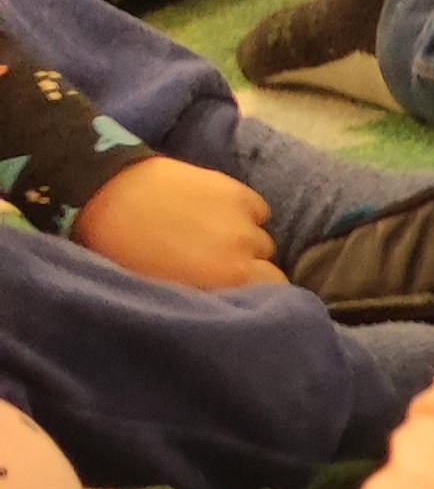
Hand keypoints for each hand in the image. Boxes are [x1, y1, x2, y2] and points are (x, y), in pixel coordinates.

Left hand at [73, 156, 283, 291]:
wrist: (104, 194)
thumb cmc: (125, 251)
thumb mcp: (168, 289)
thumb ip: (209, 294)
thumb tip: (230, 298)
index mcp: (230, 280)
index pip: (273, 291)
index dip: (256, 291)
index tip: (237, 288)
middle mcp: (246, 251)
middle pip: (266, 263)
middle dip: (249, 265)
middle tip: (218, 261)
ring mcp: (243, 218)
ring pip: (261, 237)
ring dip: (244, 238)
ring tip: (215, 234)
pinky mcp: (236, 190)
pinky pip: (257, 209)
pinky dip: (244, 212)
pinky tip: (219, 212)